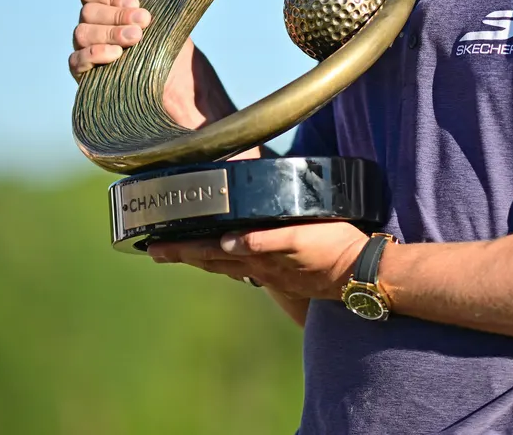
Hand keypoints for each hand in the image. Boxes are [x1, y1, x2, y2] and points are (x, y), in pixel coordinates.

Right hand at [68, 0, 209, 127]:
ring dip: (110, 32)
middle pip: (87, 11)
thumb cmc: (169, 43)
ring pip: (81, 32)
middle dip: (117, 15)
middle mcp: (92, 28)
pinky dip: (94, 53)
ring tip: (136, 38)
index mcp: (106, 10)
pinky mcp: (85, 76)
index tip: (138, 3)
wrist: (180, 84)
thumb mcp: (158, 7)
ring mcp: (86, 51)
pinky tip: (116, 55)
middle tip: (145, 22)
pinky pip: (76, 60)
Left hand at [146, 222, 369, 299]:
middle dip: (182, 253)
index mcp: (255, 255)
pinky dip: (231, 259)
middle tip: (155, 250)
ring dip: (201, 257)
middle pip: (211, 258)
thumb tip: (227, 241)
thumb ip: (263, 241)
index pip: (209, 249)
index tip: (153, 245)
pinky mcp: (282, 272)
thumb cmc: (332, 250)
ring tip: (181, 253)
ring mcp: (269, 271)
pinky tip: (229, 254)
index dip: (181, 246)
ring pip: (226, 264)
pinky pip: (248, 266)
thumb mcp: (299, 239)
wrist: (359, 274)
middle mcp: (257, 265)